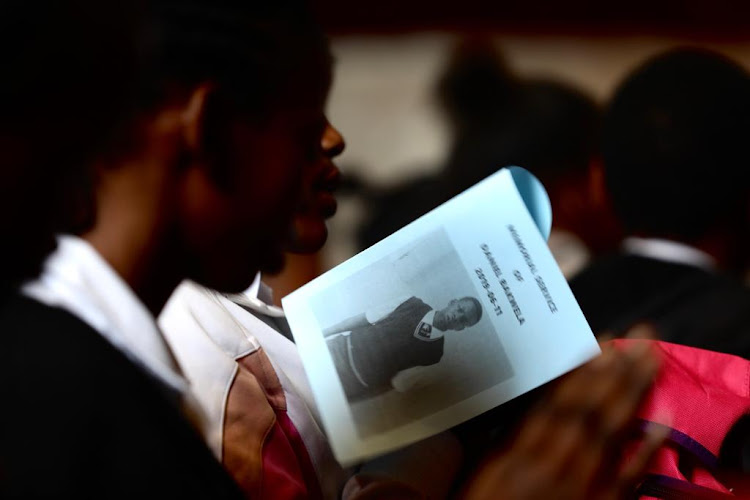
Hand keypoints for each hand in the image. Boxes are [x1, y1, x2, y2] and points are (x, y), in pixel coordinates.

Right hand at [461, 340, 663, 499]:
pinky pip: (625, 480)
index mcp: (518, 455)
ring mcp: (579, 487)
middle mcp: (552, 464)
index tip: (603, 343)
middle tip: (642, 337)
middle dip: (617, 371)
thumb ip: (501, 444)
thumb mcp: (482, 475)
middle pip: (589, 409)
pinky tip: (662, 424)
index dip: (582, 371)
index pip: (555, 403)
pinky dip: (645, 452)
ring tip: (652, 363)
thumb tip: (519, 409)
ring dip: (633, 394)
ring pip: (609, 433)